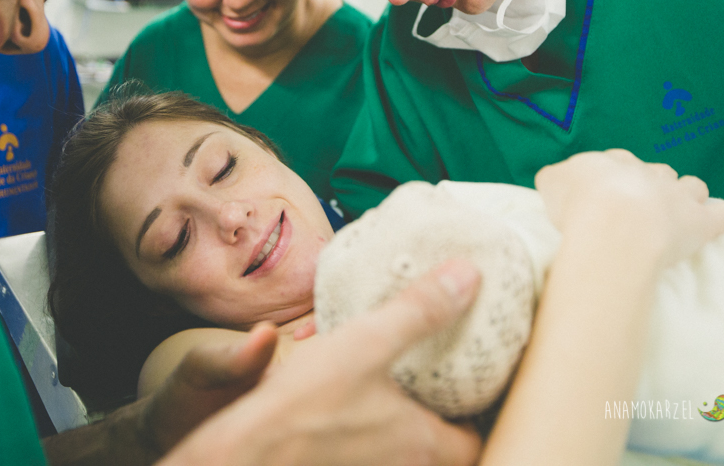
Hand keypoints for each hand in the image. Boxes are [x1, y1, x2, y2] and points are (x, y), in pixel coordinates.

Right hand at [162, 260, 484, 465]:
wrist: (242, 455)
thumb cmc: (301, 408)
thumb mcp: (366, 343)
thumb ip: (419, 311)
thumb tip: (469, 276)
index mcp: (422, 444)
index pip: (476, 439)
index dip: (481, 412)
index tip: (479, 383)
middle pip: (440, 446)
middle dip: (440, 412)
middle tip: (439, 376)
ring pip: (398, 447)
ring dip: (398, 417)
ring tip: (391, 381)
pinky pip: (362, 448)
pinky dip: (363, 426)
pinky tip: (345, 398)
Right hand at [535, 149, 723, 265]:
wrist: (612, 222)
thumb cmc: (578, 203)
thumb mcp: (550, 183)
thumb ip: (555, 178)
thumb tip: (554, 180)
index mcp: (612, 163)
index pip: (615, 162)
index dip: (613, 176)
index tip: (606, 189)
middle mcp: (647, 173)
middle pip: (655, 172)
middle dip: (652, 184)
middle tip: (641, 203)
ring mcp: (677, 196)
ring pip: (690, 186)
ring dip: (688, 194)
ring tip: (685, 204)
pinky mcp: (700, 222)